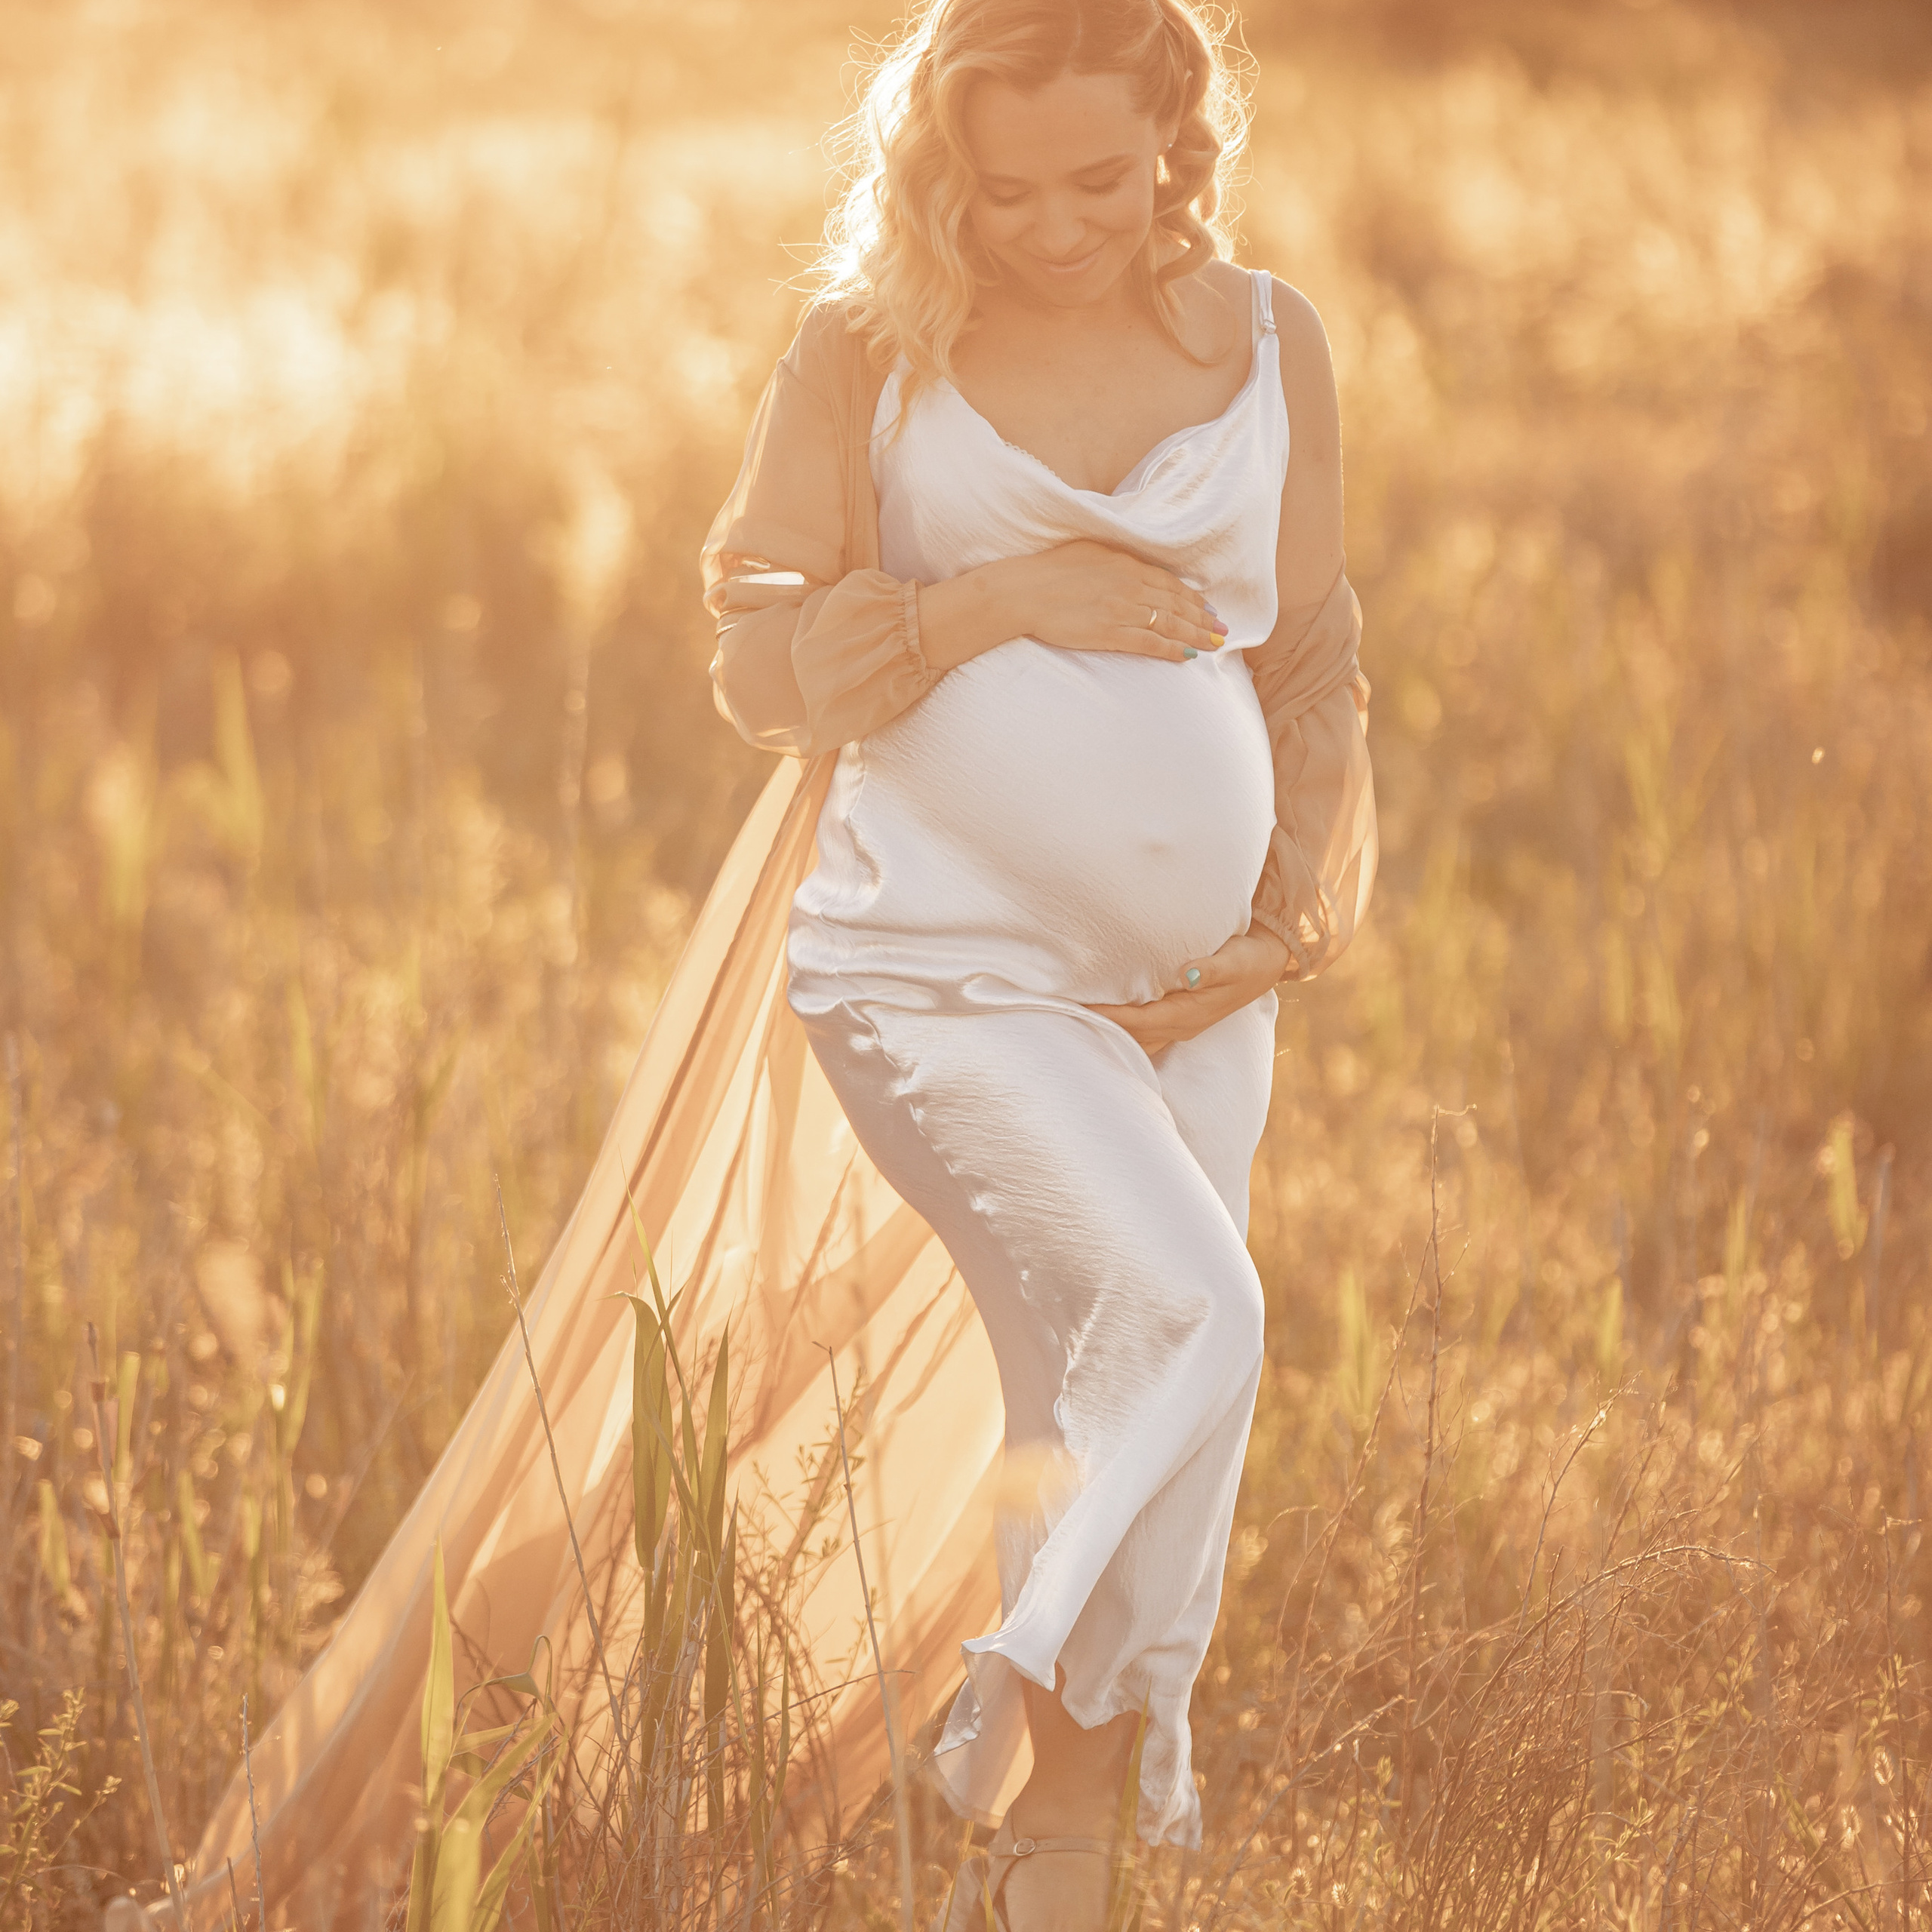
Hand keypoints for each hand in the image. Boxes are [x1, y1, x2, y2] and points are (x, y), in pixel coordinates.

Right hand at [1000, 540, 1229, 663]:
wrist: (1023, 591)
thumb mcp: (1086, 550)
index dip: (1192, 597)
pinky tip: (1187, 656)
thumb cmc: (1048, 570)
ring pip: (1170, 623)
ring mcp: (1123, 610)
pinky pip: (1150, 642)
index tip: (1207, 607)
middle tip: (1221, 629)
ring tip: (1214, 644)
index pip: (1169, 583)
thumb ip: (1113, 558)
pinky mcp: (1111, 633)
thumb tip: (1127, 564)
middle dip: (1202, 618)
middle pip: (1177, 603)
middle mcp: (1131, 585)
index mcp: (1125, 563)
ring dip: (1196, 634)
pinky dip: (1172, 648)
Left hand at [1084, 929, 1290, 1053]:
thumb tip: (1186, 974)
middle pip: (1130, 1036)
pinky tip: (1100, 1016)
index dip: (1107, 1016)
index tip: (1078, 1007)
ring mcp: (1178, 1025)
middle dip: (1099, 1029)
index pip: (1138, 1021)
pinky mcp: (1176, 1017)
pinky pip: (1141, 1030)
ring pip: (1135, 1037)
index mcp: (1187, 1015)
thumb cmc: (1247, 959)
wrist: (1267, 963)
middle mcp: (1179, 1026)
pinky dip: (1120, 1025)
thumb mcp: (1234, 960)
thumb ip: (1210, 968)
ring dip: (1107, 1030)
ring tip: (1073, 1019)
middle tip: (1062, 1014)